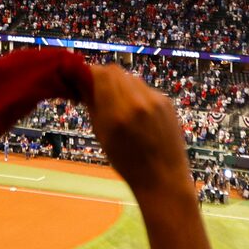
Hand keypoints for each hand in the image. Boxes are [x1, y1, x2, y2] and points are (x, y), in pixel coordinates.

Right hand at [84, 64, 190, 197]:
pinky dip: (135, 94)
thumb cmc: (128, 163)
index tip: (81, 82)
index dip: (88, 74)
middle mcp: (137, 102)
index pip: (99, 74)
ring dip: (119, 84)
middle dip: (103, 78)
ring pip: (130, 77)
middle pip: (115, 71)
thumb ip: (93, 106)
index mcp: (117, 114)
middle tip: (96, 90)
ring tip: (116, 103)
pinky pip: (145, 88)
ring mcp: (155, 100)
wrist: (163, 177)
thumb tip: (82, 83)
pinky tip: (135, 111)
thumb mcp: (103, 136)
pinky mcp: (166, 101)